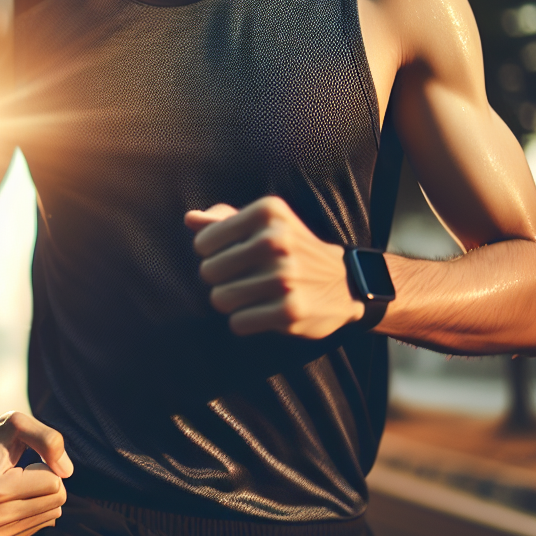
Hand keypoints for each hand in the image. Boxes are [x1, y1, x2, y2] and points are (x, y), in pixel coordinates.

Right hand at [0, 408, 72, 535]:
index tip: (24, 461)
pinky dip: (38, 510)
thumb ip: (48, 439)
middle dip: (48, 481)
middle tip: (23, 472)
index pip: (54, 484)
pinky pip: (44, 527)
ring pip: (52, 515)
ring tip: (19, 484)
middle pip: (57, 502)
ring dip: (42, 496)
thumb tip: (67, 472)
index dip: (46, 465)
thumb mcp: (20, 422)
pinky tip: (19, 499)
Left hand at [185, 198, 363, 337]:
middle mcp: (276, 240)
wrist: (345, 282)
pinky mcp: (290, 310)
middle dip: (219, 280)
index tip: (231, 256)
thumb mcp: (265, 223)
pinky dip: (245, 321)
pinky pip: (238, 323)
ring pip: (220, 299)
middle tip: (242, 278)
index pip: (204, 242)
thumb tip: (190, 219)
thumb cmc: (291, 249)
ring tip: (251, 295)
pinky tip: (264, 311)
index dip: (211, 254)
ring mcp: (284, 277)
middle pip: (208, 272)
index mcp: (267, 212)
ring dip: (231, 302)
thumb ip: (224, 219)